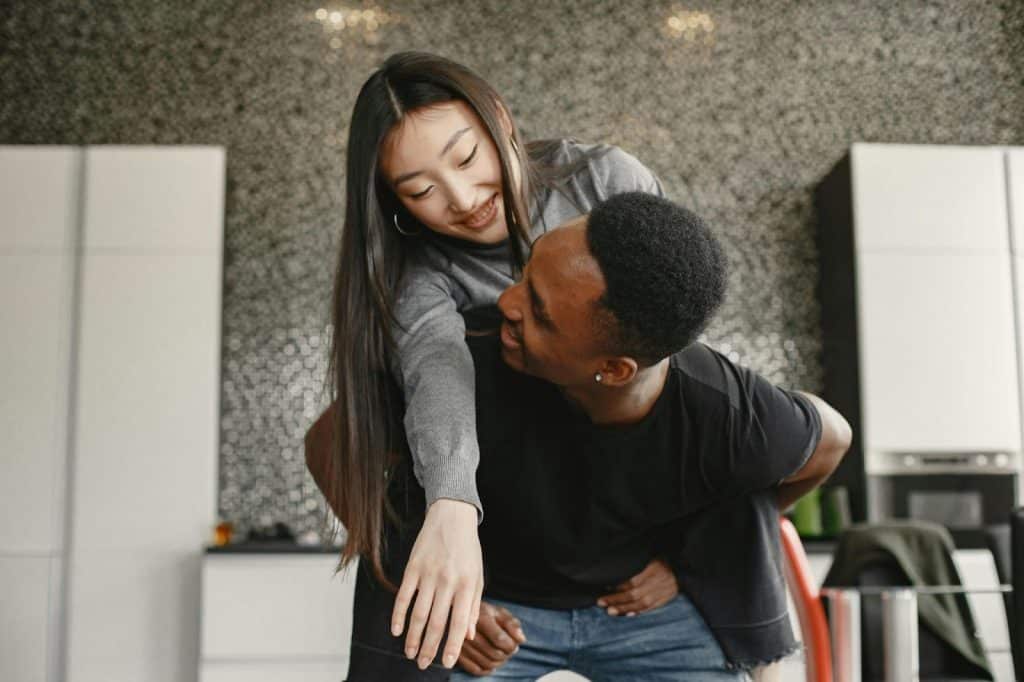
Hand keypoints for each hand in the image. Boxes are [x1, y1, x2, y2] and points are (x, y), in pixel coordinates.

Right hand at [391, 499, 483, 669]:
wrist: (452, 516)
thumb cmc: (468, 550)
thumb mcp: (478, 576)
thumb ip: (473, 606)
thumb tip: (469, 635)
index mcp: (467, 585)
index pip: (459, 623)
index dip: (453, 646)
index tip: (448, 663)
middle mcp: (448, 582)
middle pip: (436, 623)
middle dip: (429, 648)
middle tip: (423, 665)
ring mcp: (428, 574)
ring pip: (418, 614)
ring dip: (413, 637)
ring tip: (410, 654)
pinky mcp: (413, 567)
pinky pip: (403, 596)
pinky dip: (398, 615)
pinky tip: (396, 631)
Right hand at [457, 601, 526, 675]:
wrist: (458, 615)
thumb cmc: (484, 614)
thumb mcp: (498, 612)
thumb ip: (512, 624)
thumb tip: (521, 640)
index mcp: (480, 617)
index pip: (499, 638)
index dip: (511, 645)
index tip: (515, 645)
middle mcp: (467, 632)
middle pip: (494, 653)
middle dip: (506, 655)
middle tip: (509, 651)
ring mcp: (460, 645)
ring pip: (486, 663)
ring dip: (499, 663)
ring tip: (502, 656)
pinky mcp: (457, 655)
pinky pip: (475, 670)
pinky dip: (486, 670)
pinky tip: (491, 664)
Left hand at [596, 558, 678, 615]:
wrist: (684, 569)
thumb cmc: (663, 560)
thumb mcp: (651, 557)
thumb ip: (636, 563)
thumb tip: (617, 569)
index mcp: (653, 569)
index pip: (633, 580)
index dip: (618, 585)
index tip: (604, 587)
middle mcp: (656, 583)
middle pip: (633, 594)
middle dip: (616, 599)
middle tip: (601, 602)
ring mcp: (661, 593)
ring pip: (640, 604)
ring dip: (624, 609)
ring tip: (610, 611)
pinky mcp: (664, 600)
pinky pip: (650, 608)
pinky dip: (638, 612)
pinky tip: (627, 615)